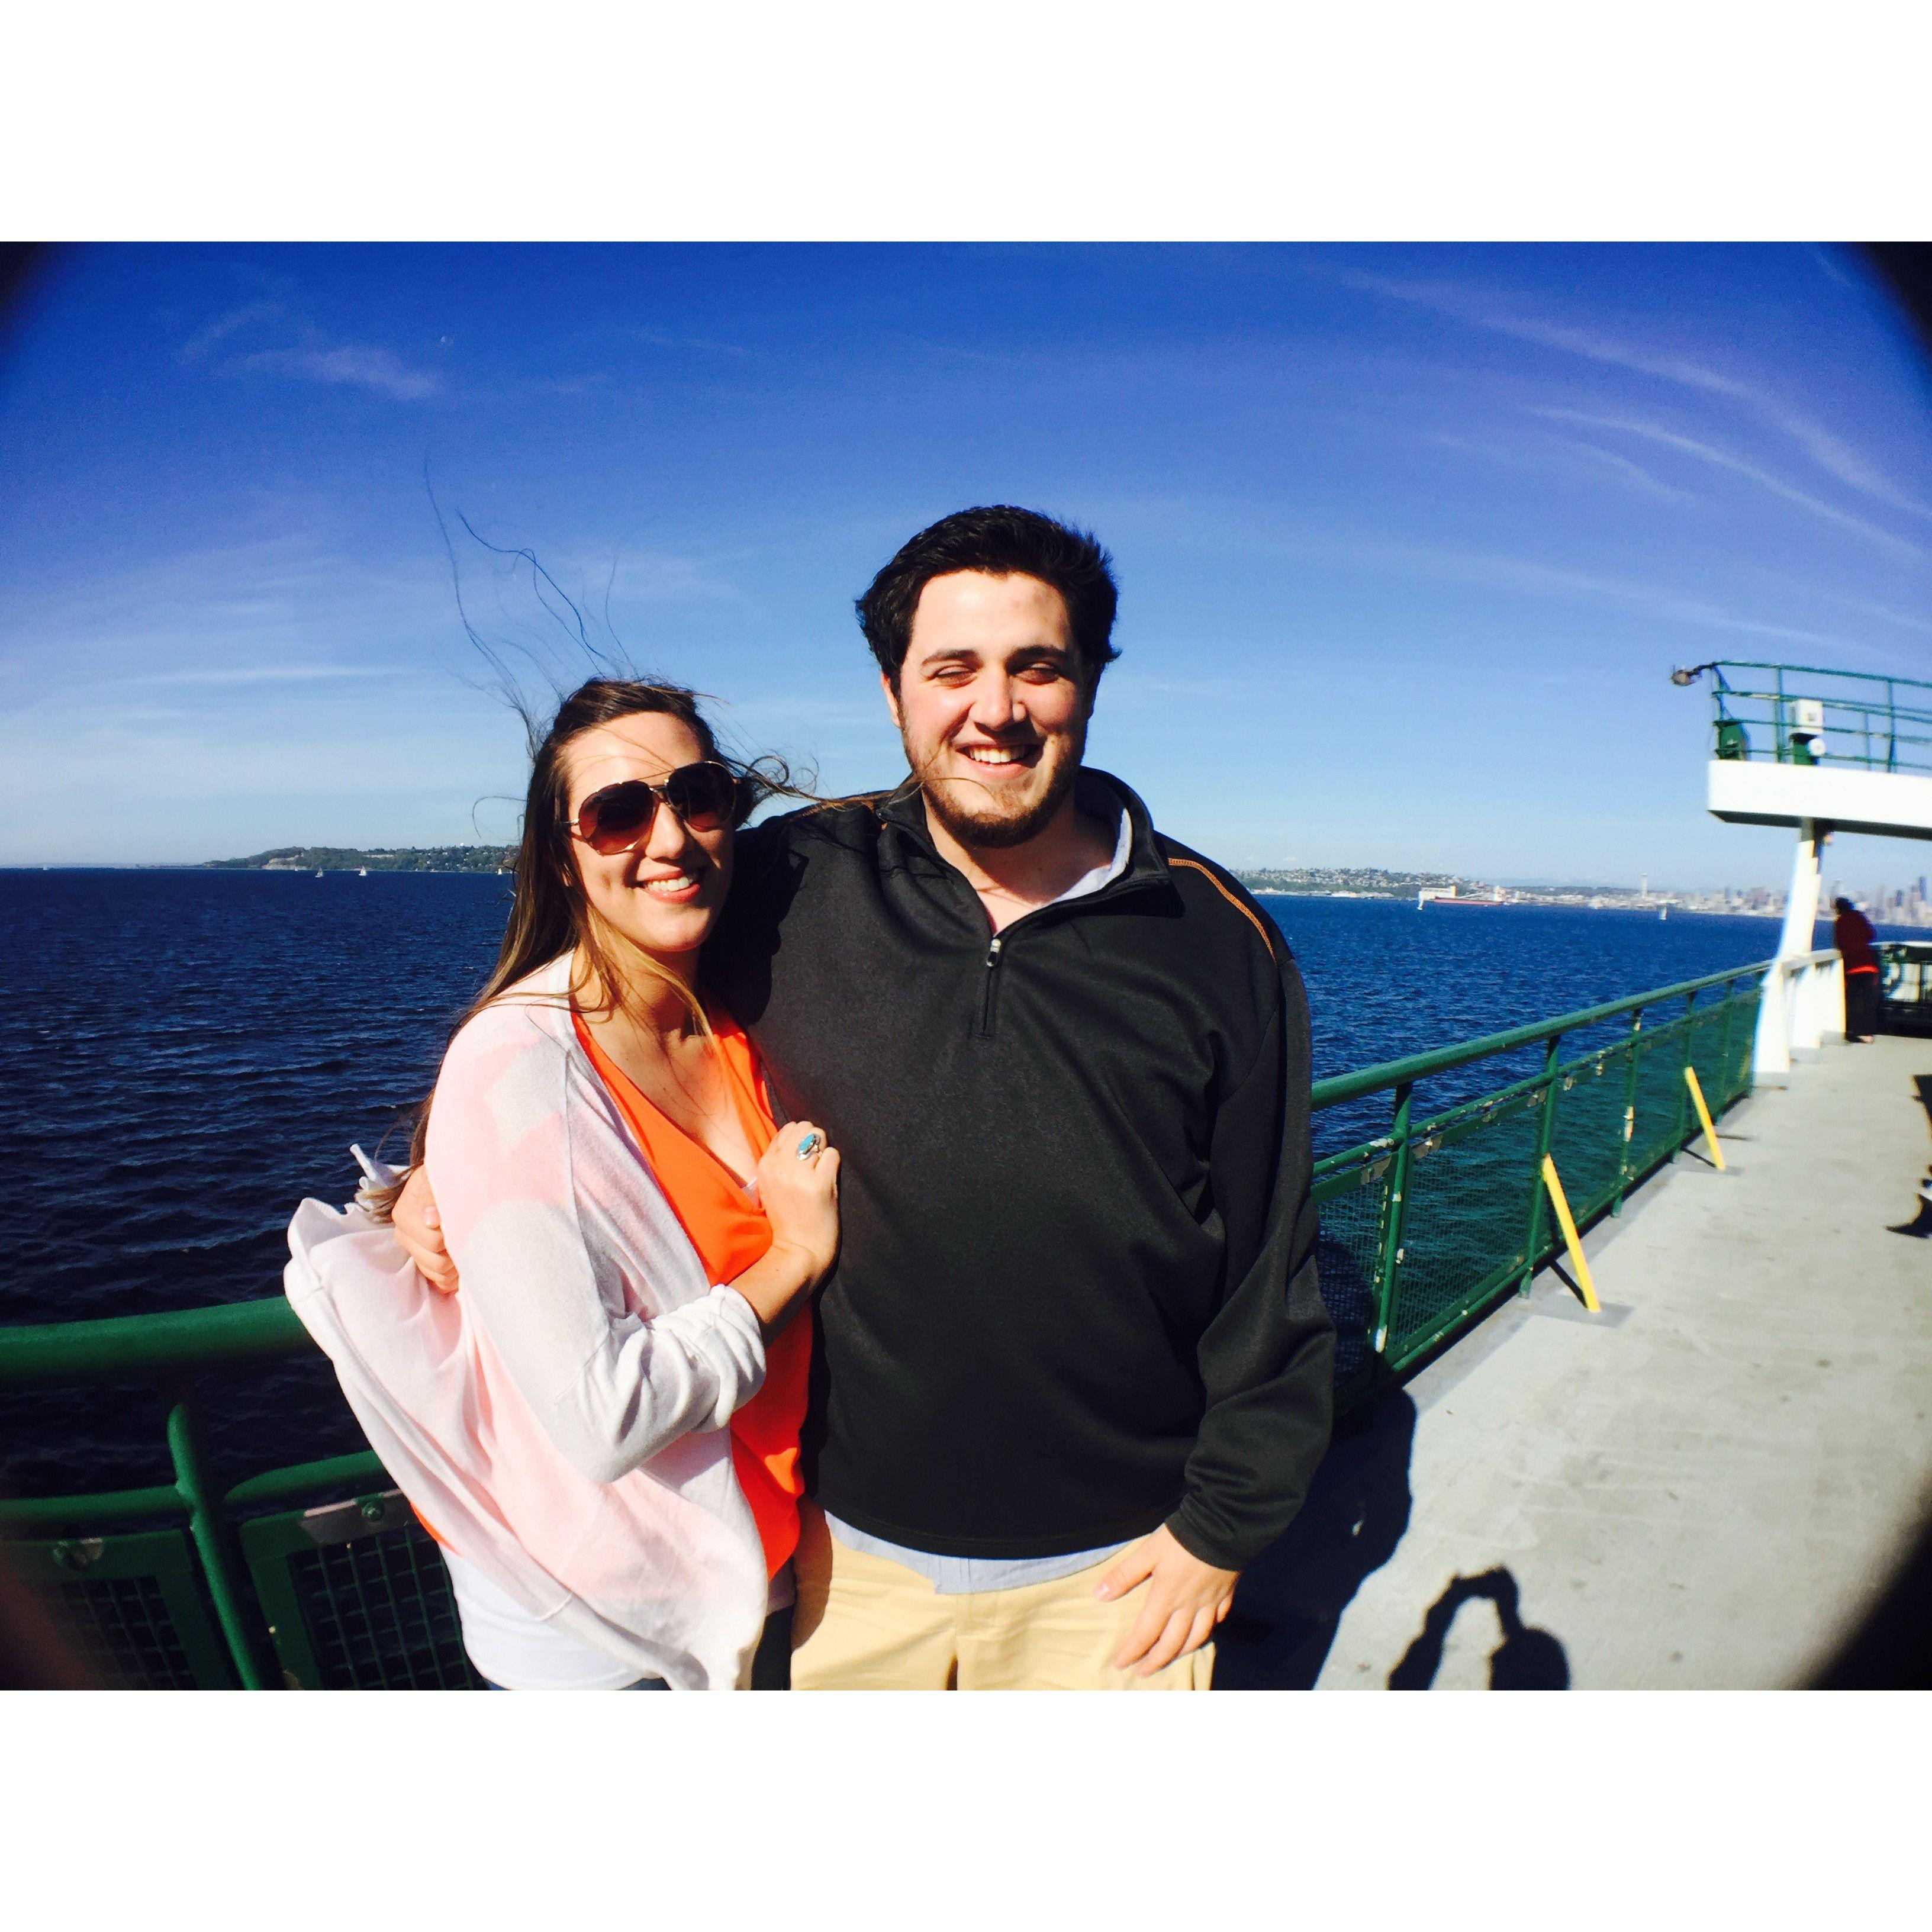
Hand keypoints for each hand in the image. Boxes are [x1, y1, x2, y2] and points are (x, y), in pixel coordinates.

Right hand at [392, 1165, 459, 1294]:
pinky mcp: (422, 1260)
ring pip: (438, 1273)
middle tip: (473, 1236)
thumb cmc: (449, 1175)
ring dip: (457, 1265)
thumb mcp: (440, 1175)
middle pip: (437, 1261)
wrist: (450, 1179)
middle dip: (458, 1252)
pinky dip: (453, 1276)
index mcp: (404, 1213)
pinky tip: (463, 1263)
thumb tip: (431, 1219)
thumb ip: (433, 1194)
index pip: (435, 1241)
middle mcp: (403, 1234)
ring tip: (469, 1246)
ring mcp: (412, 1249)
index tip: (467, 1223)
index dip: (455, 1236)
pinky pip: (438, 1281)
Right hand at [754, 1120, 840, 1283]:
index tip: (803, 1158)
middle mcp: (780, 1166)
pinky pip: (833, 1155)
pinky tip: (828, 1182)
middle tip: (815, 1164)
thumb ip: (779, 1160)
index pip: (787, 1129)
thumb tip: (798, 1133)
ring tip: (820, 1173)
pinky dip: (834, 1166)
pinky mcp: (820, 1184)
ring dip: (824, 1153)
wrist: (798, 1250)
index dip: (800, 1140)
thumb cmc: (788, 1218)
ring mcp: (800, 1175)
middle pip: (804, 1127)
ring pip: (819, 1137)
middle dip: (813, 1141)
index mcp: (765, 1165)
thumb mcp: (771, 1185)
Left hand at [1094, 1524, 1238, 1676]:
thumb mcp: (1148, 1552)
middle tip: (1144, 1673)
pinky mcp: (1227, 1592)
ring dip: (1183, 1650)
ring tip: (1173, 1657)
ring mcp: (1210, 1601)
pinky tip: (1205, 1629)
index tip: (1121, 1665)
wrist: (1223, 1526)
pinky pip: (1219, 1618)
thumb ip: (1125, 1575)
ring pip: (1198, 1636)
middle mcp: (1189, 1606)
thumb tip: (1099, 1595)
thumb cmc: (1181, 1539)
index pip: (1146, 1633)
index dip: (1133, 1651)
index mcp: (1166, 1598)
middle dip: (1157, 1660)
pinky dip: (1210, 1628)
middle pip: (1173, 1643)